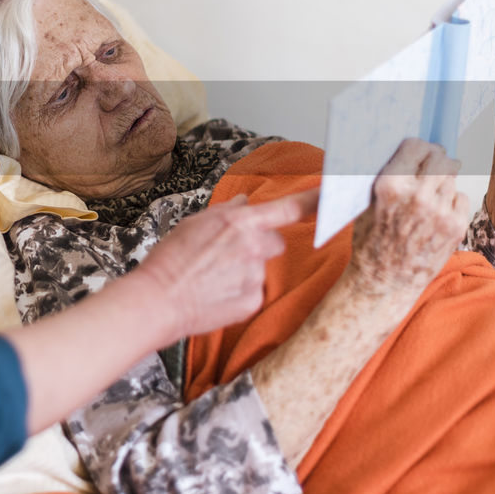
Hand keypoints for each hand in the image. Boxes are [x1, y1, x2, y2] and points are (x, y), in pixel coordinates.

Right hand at [138, 187, 319, 337]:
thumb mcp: (194, 223)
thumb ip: (227, 213)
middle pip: (274, 242)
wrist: (158, 301)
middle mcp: (254, 247)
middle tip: (226, 255)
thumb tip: (244, 203)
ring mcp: (255, 276)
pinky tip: (216, 293)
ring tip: (213, 277)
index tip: (336, 192)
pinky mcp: (253, 301)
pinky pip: (255, 291)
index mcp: (240, 223)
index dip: (317, 199)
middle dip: (257, 246)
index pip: (290, 207)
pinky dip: (239, 292)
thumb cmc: (170, 260)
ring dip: (245, 270)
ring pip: (261, 268)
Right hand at [349, 139, 469, 297]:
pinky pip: (461, 197)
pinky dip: (451, 201)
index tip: (419, 150)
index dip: (418, 147)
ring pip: (452, 177)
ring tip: (428, 196)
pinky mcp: (455, 226)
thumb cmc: (371, 242)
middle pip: (441, 158)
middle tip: (431, 165)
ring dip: (443, 181)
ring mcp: (439, 211)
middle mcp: (417, 196)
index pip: (416, 146)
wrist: (384, 280)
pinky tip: (436, 214)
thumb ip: (387, 177)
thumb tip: (408, 152)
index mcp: (390, 185)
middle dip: (436, 159)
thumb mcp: (367, 203)